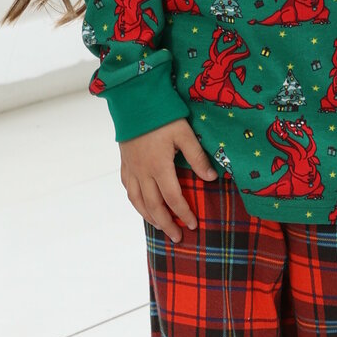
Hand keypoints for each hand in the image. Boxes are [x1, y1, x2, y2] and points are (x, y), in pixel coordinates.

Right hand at [119, 120, 217, 242]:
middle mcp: (143, 172)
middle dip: (167, 224)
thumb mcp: (185, 133)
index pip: (174, 198)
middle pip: (154, 206)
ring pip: (137, 201)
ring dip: (149, 216)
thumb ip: (198, 157)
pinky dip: (135, 201)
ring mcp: (131, 168)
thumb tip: (211, 178)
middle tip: (177, 237)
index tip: (193, 224)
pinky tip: (141, 205)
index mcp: (159, 167)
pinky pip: (128, 188)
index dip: (184, 213)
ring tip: (160, 226)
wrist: (133, 99)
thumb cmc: (162, 115)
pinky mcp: (125, 163)